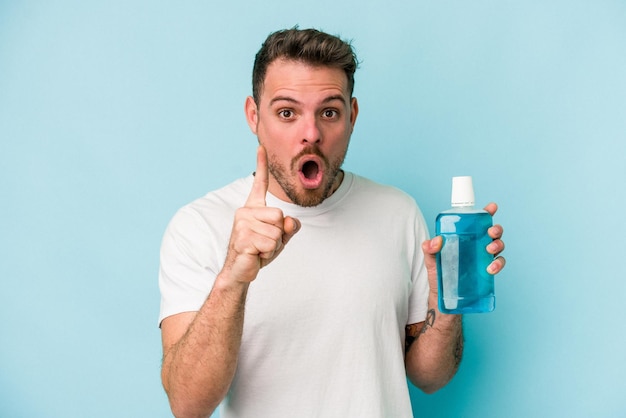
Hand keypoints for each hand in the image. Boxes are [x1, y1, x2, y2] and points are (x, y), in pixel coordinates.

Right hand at [223, 146, 299, 283]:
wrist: (241, 271)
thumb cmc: (259, 251)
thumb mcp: (280, 238)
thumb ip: (289, 228)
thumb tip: (291, 221)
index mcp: (254, 208)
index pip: (260, 183)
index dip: (261, 165)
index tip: (261, 147)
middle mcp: (246, 211)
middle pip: (280, 216)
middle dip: (279, 234)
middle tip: (264, 243)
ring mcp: (242, 224)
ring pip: (277, 231)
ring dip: (273, 246)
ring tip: (259, 249)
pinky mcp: (243, 238)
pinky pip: (270, 243)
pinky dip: (268, 253)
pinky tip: (255, 254)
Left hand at [422, 202, 506, 290]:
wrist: (442, 296)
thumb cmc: (438, 273)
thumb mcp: (431, 259)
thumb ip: (429, 249)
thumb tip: (435, 241)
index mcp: (465, 237)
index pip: (477, 222)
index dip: (486, 213)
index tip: (492, 207)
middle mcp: (476, 245)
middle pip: (492, 232)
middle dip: (496, 229)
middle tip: (490, 232)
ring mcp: (483, 257)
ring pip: (498, 246)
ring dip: (498, 244)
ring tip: (490, 249)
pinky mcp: (487, 271)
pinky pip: (498, 264)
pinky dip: (498, 264)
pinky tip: (490, 268)